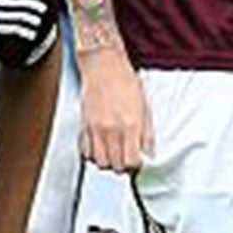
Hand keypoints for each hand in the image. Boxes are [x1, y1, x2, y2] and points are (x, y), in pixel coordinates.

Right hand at [78, 46, 150, 171]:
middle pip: (116, 166)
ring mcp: (96, 129)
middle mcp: (112, 130)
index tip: (137, 160)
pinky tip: (101, 145)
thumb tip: (149, 153)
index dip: (136, 165)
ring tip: (113, 153)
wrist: (103, 66)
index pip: (132, 161)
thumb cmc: (125, 82)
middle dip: (123, 165)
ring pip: (100, 162)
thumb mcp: (145, 107)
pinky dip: (93, 154)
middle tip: (126, 157)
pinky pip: (86, 151)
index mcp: (131, 125)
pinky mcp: (84, 126)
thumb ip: (147, 133)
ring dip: (107, 161)